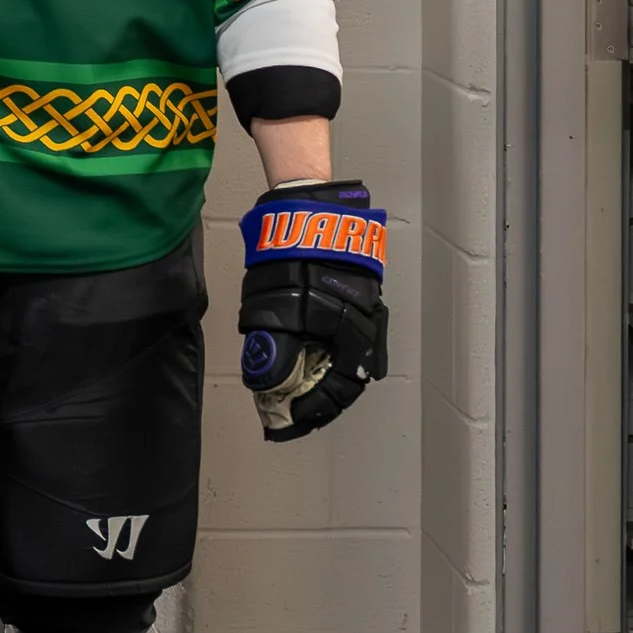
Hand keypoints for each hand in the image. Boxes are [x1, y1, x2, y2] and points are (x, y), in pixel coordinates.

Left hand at [237, 182, 386, 441]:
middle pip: (347, 378)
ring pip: (346, 359)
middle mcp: (365, 325)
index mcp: (350, 329)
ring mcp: (364, 310)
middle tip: (292, 416)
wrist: (313, 210)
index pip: (339, 387)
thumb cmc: (291, 255)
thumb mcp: (274, 303)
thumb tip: (267, 382)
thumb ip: (274, 342)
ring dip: (323, 381)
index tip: (287, 422)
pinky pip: (344, 338)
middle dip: (319, 402)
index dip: (313, 410)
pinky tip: (305, 364)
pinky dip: (326, 357)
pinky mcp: (357, 298)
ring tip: (296, 397)